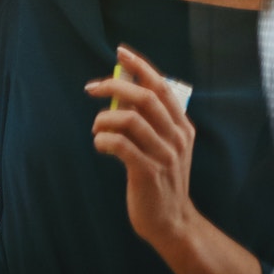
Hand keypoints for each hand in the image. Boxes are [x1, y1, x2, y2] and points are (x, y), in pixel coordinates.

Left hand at [86, 45, 198, 249]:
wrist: (171, 221)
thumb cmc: (160, 179)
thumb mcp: (163, 146)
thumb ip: (149, 121)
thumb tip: (121, 88)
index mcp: (182, 127)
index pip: (162, 87)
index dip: (141, 67)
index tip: (120, 52)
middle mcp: (177, 137)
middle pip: (146, 98)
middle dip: (113, 86)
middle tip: (90, 89)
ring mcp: (165, 156)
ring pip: (130, 119)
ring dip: (104, 119)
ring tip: (97, 129)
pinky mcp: (148, 172)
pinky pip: (120, 145)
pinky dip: (103, 140)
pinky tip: (100, 146)